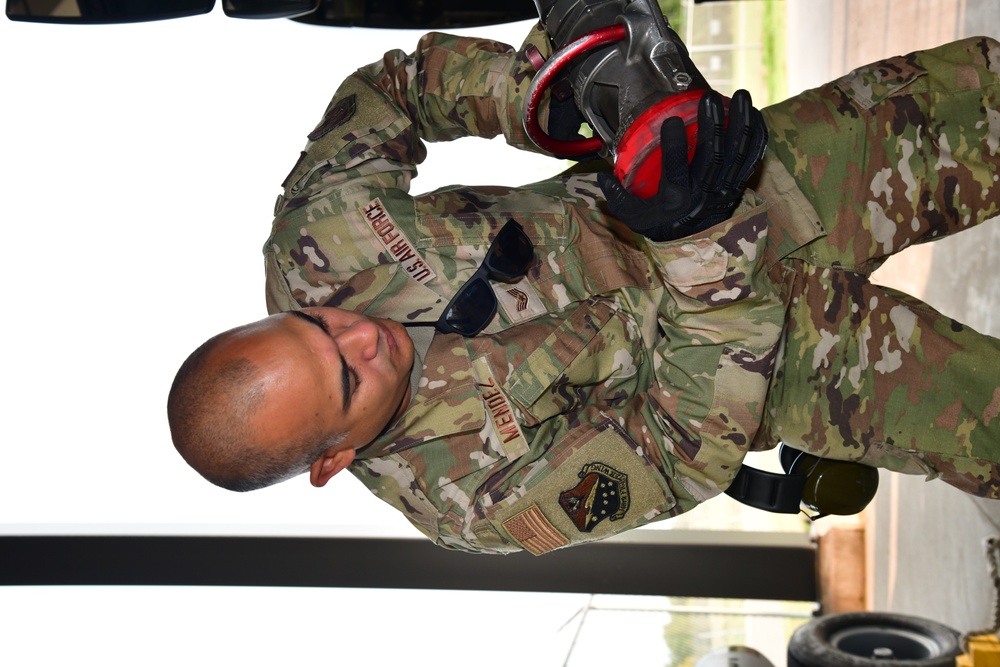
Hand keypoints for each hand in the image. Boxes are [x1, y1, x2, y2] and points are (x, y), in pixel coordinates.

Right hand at [598, 89, 766, 241]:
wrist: (693, 247)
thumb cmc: (661, 224)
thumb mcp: (633, 217)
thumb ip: (617, 197)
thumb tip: (601, 176)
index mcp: (676, 199)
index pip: (677, 171)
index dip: (674, 146)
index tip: (670, 121)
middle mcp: (703, 193)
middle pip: (712, 157)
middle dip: (712, 125)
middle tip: (709, 98)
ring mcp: (724, 189)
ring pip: (737, 154)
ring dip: (741, 123)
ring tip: (742, 96)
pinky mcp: (738, 185)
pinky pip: (752, 159)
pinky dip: (757, 136)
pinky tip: (755, 113)